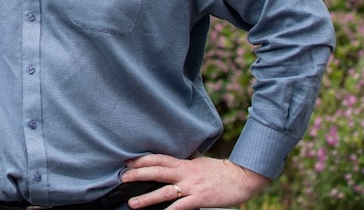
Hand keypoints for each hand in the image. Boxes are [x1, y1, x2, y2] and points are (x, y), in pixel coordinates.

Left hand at [121, 153, 269, 208]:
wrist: (241, 178)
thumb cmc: (221, 171)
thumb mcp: (201, 162)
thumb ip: (187, 161)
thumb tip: (176, 158)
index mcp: (185, 163)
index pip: (159, 158)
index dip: (142, 160)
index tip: (127, 162)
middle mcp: (185, 173)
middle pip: (157, 171)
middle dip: (138, 174)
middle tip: (122, 177)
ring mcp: (192, 186)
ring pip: (164, 191)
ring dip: (147, 198)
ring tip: (132, 203)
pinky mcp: (200, 198)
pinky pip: (181, 206)